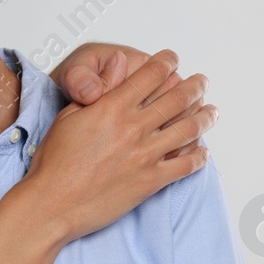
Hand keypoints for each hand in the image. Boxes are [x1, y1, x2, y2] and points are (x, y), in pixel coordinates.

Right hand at [20, 49, 215, 246]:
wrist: (52, 203)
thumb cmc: (54, 161)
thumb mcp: (69, 115)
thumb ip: (99, 87)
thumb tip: (118, 61)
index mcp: (111, 108)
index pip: (149, 76)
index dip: (165, 63)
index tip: (172, 59)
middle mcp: (133, 128)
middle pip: (177, 99)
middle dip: (194, 86)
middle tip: (202, 81)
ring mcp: (145, 156)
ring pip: (188, 129)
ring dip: (205, 117)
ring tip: (211, 111)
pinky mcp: (150, 182)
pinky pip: (186, 166)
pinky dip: (199, 156)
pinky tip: (203, 150)